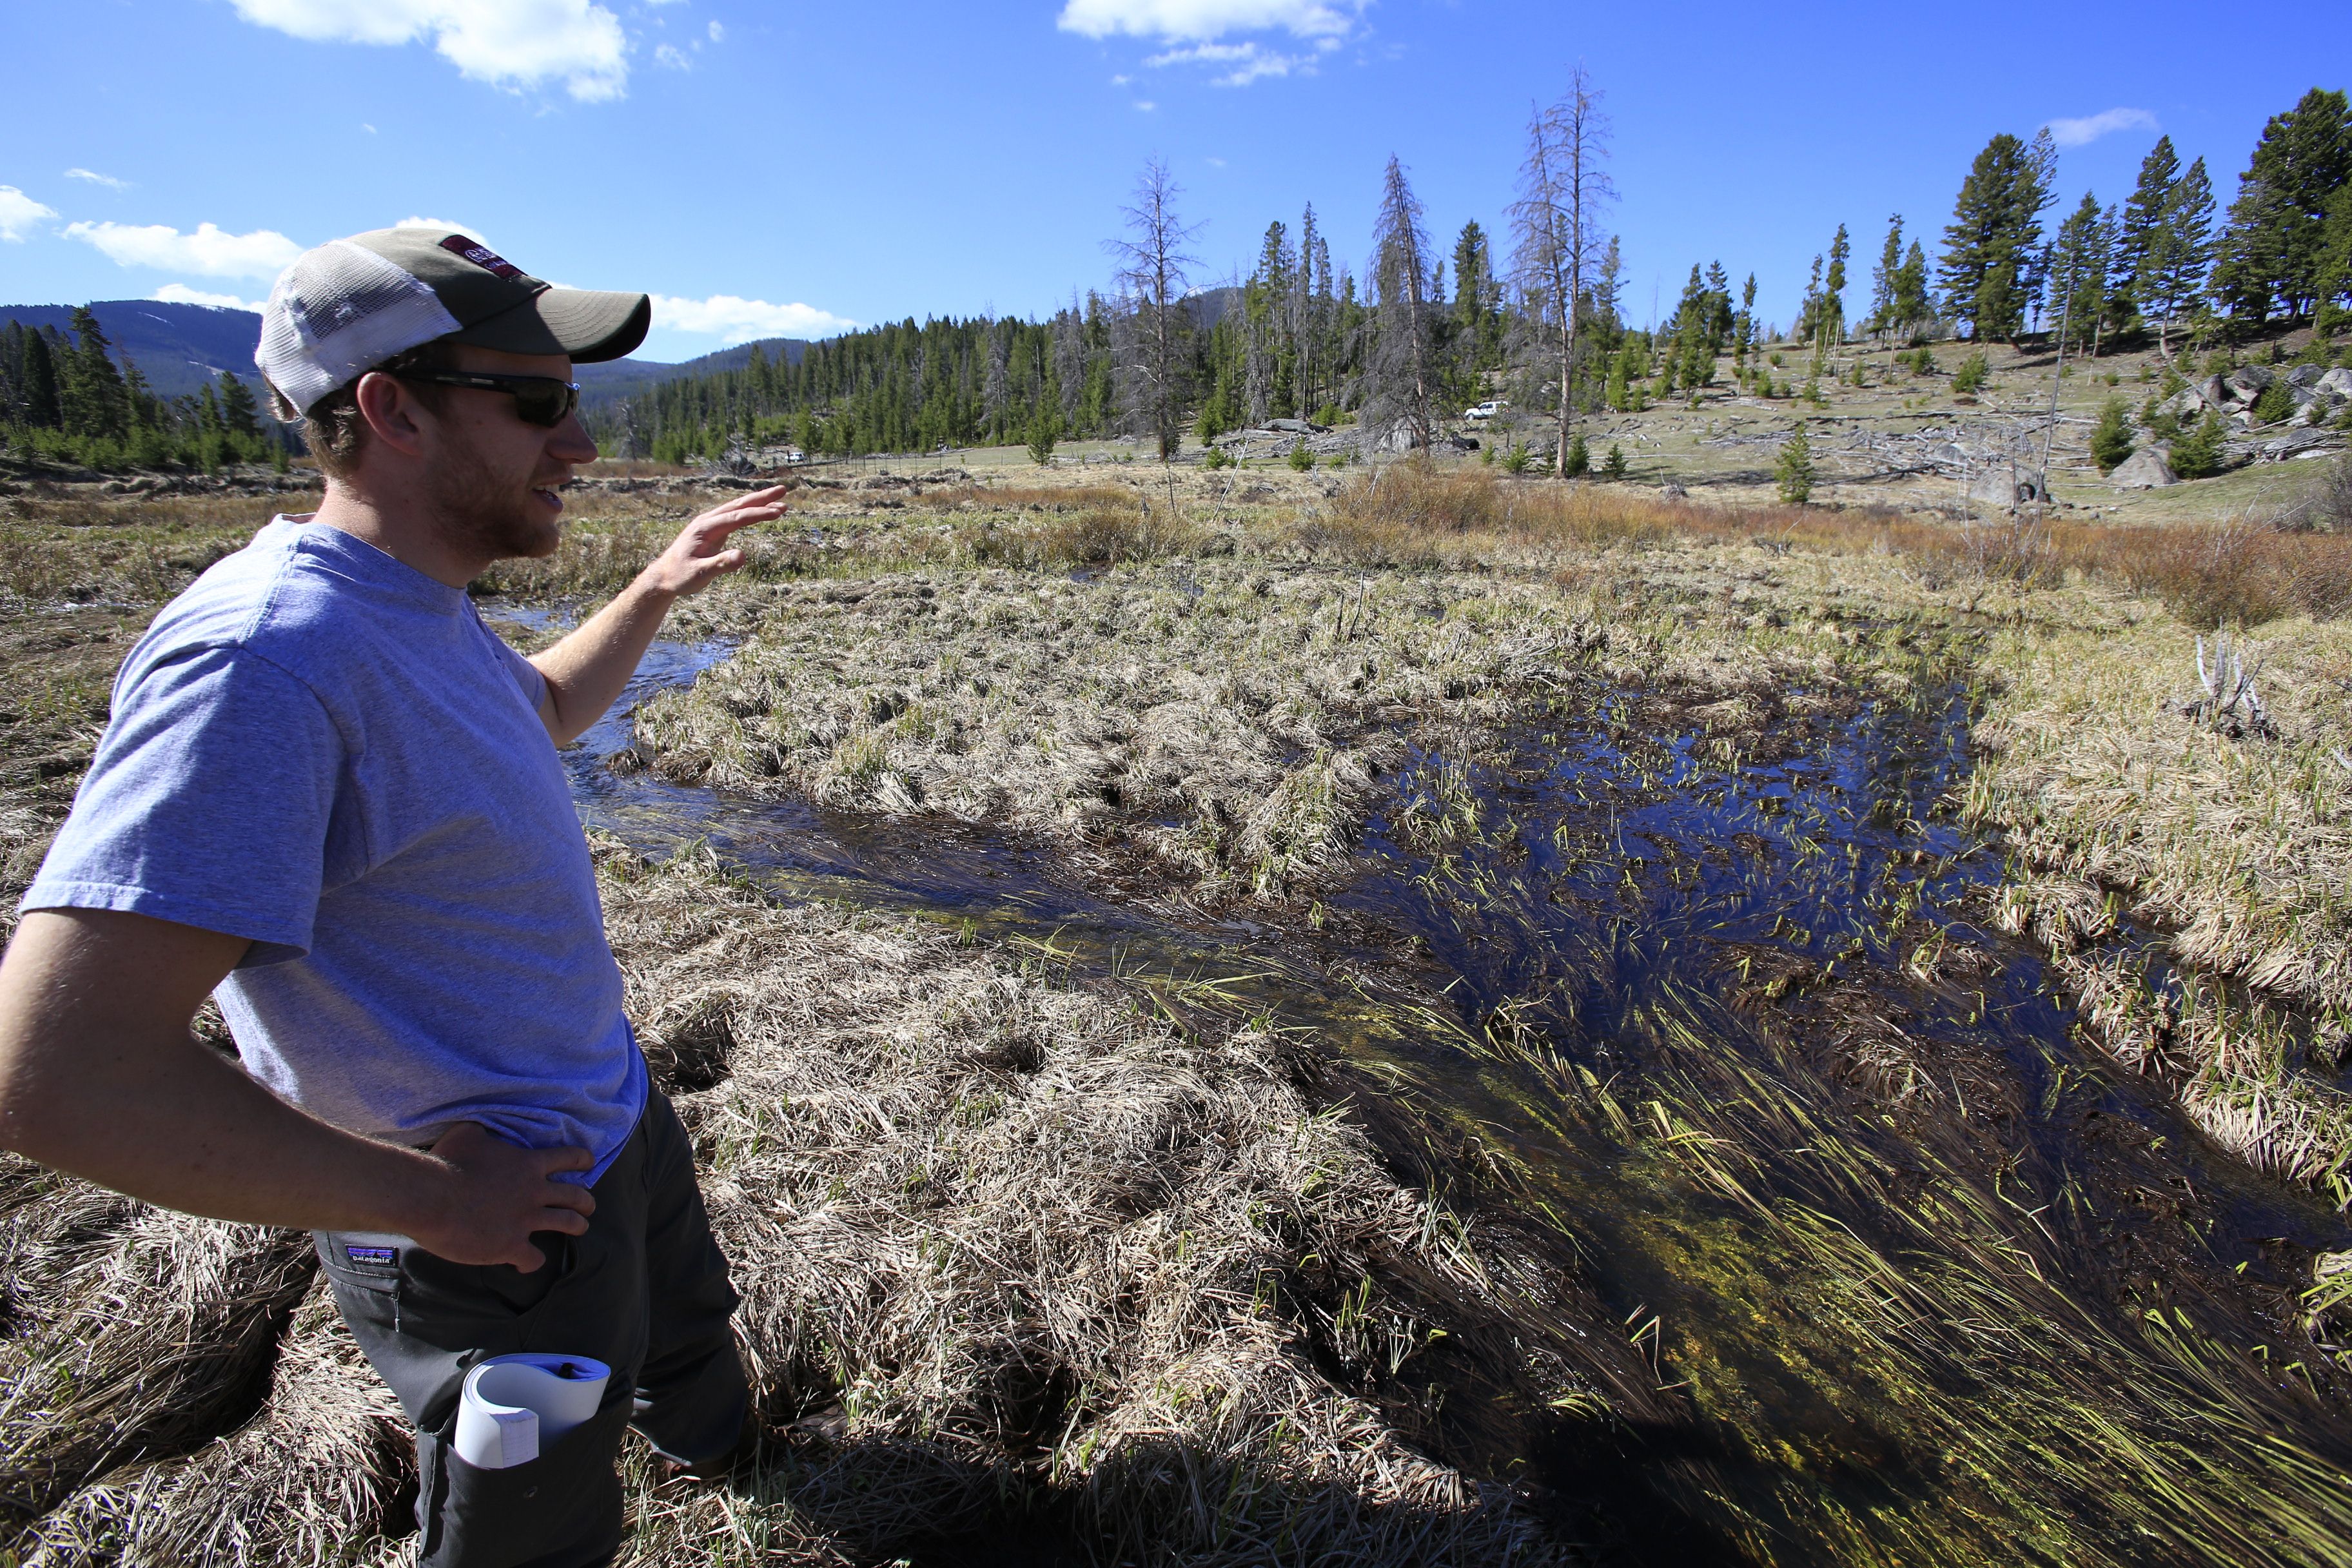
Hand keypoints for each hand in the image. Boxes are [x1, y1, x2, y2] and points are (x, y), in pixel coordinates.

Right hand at [411, 1121, 595, 1271]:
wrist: (433, 1199)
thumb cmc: (447, 1163)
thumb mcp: (467, 1134)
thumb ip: (481, 1131)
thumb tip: (478, 1128)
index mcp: (528, 1165)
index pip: (569, 1157)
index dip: (582, 1160)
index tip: (588, 1163)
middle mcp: (534, 1192)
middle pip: (576, 1196)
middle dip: (586, 1201)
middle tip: (589, 1205)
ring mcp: (526, 1220)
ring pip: (567, 1224)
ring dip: (577, 1226)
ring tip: (580, 1228)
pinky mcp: (510, 1246)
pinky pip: (533, 1258)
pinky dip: (532, 1262)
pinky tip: (526, 1264)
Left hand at [639, 485, 789, 597]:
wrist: (663, 577)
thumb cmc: (680, 576)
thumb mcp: (700, 573)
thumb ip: (720, 564)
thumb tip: (743, 556)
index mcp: (705, 528)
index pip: (736, 518)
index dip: (758, 514)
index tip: (778, 512)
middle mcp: (708, 521)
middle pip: (738, 505)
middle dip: (762, 498)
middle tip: (783, 491)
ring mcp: (710, 525)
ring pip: (737, 509)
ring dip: (758, 503)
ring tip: (779, 500)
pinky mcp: (713, 531)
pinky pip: (735, 517)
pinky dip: (750, 512)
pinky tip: (761, 511)